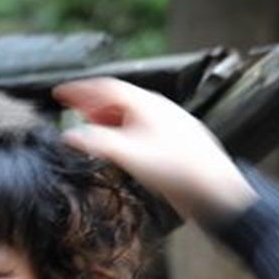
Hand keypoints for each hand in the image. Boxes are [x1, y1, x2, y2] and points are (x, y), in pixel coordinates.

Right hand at [52, 77, 256, 223]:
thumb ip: (98, 143)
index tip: (60, 93)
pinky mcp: (175, 143)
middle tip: (71, 110)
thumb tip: (71, 135)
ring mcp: (169, 126)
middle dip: (92, 104)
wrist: (218, 192)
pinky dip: (122, 132)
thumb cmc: (181, 171)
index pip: (106, 87)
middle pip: (118, 99)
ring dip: (107, 119)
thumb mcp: (130, 156)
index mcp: (148, 104)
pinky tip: (119, 148)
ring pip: (131, 114)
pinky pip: (141, 129)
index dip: (80, 89)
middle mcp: (160, 110)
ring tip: (90, 128)